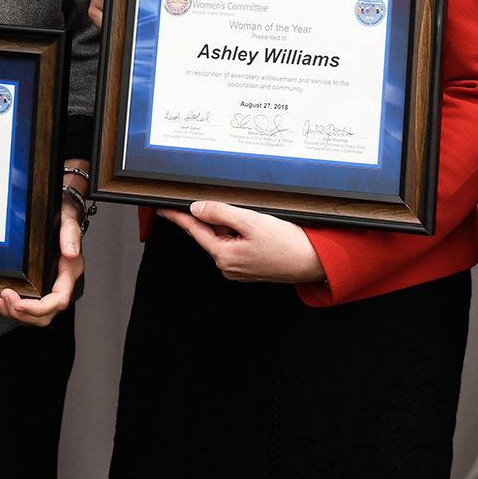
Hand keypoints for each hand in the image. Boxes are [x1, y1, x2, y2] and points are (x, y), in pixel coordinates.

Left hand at [0, 161, 90, 325]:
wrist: (62, 212)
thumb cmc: (65, 216)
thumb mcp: (69, 219)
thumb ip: (70, 235)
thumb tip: (70, 252)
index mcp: (69, 272)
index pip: (58, 300)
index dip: (39, 307)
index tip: (20, 303)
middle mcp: (59, 283)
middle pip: (44, 314)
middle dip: (21, 312)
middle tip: (3, 297)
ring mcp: (48, 286)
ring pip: (32, 314)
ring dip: (12, 312)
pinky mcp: (37, 285)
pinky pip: (24, 305)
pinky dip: (8, 307)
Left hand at [158, 200, 325, 283]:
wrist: (313, 262)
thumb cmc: (288, 244)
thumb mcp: (251, 221)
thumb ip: (221, 213)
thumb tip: (197, 208)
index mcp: (224, 256)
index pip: (195, 231)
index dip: (178, 218)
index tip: (164, 210)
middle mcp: (228, 267)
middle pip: (211, 235)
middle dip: (216, 219)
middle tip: (237, 209)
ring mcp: (239, 270)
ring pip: (225, 239)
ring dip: (232, 227)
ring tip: (258, 222)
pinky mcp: (250, 268)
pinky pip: (237, 246)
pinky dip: (241, 235)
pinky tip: (258, 230)